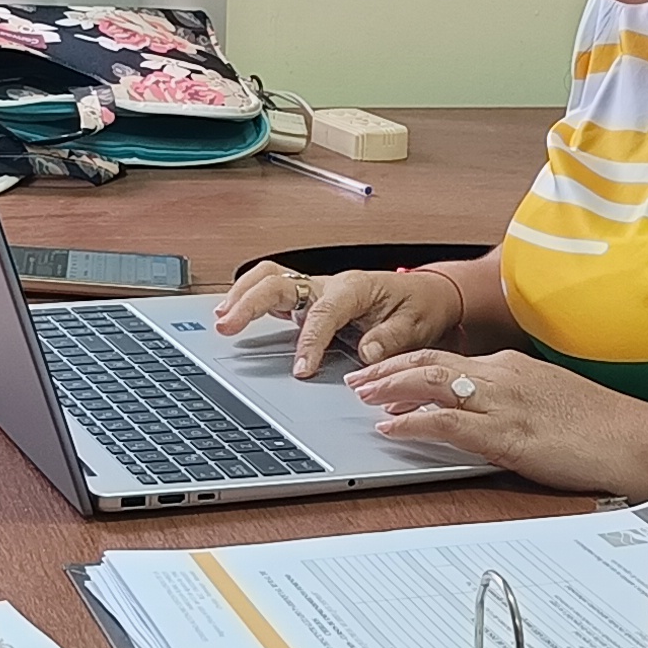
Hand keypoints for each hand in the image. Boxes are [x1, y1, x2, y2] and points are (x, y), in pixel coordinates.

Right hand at [209, 261, 467, 378]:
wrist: (426, 295)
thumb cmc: (418, 307)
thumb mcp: (414, 325)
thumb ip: (388, 339)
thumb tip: (366, 352)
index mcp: (354, 288)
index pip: (322, 313)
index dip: (308, 341)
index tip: (301, 369)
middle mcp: (330, 284)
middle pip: (280, 282)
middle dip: (250, 302)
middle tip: (227, 324)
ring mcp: (317, 288)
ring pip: (270, 279)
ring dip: (242, 295)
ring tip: (221, 318)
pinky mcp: (310, 297)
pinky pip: (275, 289)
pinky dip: (250, 298)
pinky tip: (234, 316)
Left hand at [341, 346, 647, 498]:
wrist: (639, 439)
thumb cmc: (604, 426)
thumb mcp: (552, 400)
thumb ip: (516, 399)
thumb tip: (487, 411)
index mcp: (512, 367)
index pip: (447, 358)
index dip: (409, 362)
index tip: (384, 370)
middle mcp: (502, 375)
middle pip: (430, 363)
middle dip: (387, 369)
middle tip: (357, 379)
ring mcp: (503, 403)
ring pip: (431, 385)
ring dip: (389, 389)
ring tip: (362, 397)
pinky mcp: (507, 435)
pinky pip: (447, 424)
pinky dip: (412, 424)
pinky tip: (390, 429)